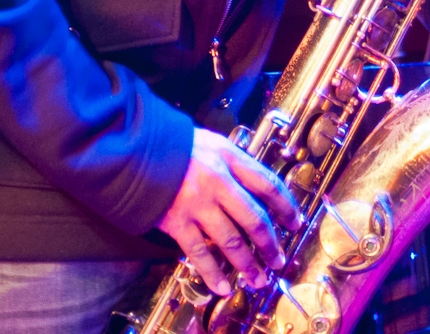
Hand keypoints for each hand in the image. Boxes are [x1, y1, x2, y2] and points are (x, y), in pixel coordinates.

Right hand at [157, 128, 302, 294]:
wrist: (135, 148)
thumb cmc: (174, 144)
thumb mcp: (211, 142)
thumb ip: (233, 163)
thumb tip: (255, 186)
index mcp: (230, 157)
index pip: (268, 184)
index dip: (286, 206)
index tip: (294, 222)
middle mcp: (218, 180)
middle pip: (254, 217)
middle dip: (270, 243)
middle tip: (278, 260)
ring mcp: (198, 203)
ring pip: (231, 239)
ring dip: (247, 263)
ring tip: (258, 279)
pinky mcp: (177, 221)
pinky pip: (199, 253)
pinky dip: (212, 272)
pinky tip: (222, 285)